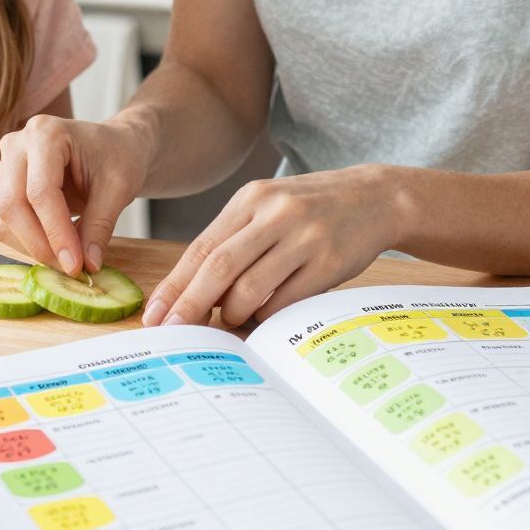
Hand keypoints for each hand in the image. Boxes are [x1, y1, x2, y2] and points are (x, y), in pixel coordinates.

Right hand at [0, 115, 149, 276]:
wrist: (112, 146)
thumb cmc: (117, 156)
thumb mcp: (118, 188)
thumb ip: (100, 225)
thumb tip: (88, 264)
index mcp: (46, 133)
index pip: (41, 191)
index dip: (57, 232)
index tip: (76, 265)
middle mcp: (17, 144)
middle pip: (13, 204)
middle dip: (40, 245)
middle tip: (70, 269)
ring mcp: (5, 163)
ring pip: (4, 218)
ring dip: (32, 248)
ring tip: (67, 261)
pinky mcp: (3, 185)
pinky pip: (4, 222)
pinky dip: (26, 243)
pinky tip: (54, 251)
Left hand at [144, 166, 398, 328]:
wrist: (375, 197)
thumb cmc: (310, 211)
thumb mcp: (268, 209)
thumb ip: (233, 242)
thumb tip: (191, 294)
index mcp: (251, 199)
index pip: (201, 247)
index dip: (174, 285)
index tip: (154, 315)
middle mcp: (274, 214)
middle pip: (219, 266)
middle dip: (190, 304)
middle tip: (173, 332)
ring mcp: (303, 237)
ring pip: (251, 288)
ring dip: (232, 314)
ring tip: (230, 321)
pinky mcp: (329, 261)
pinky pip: (285, 301)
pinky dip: (266, 317)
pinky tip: (263, 318)